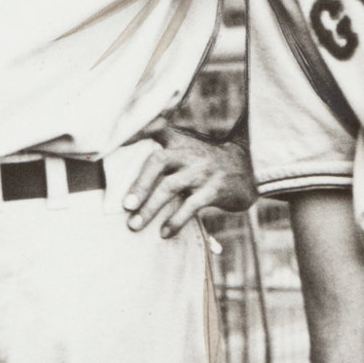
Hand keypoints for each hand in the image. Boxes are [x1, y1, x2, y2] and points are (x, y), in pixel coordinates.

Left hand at [121, 126, 252, 238]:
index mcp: (179, 143)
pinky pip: (191, 206)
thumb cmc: (205, 166)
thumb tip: (131, 170)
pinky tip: (164, 233)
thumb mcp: (186, 150)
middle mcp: (188, 153)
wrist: (246, 171)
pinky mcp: (214, 190)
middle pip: (158, 161)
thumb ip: (162, 151)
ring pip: (170, 187)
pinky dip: (176, 220)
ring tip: (135, 225)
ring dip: (150, 208)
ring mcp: (201, 171)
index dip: (136, 132)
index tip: (117, 141)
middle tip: (126, 205)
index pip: (156, 129)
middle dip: (139, 184)